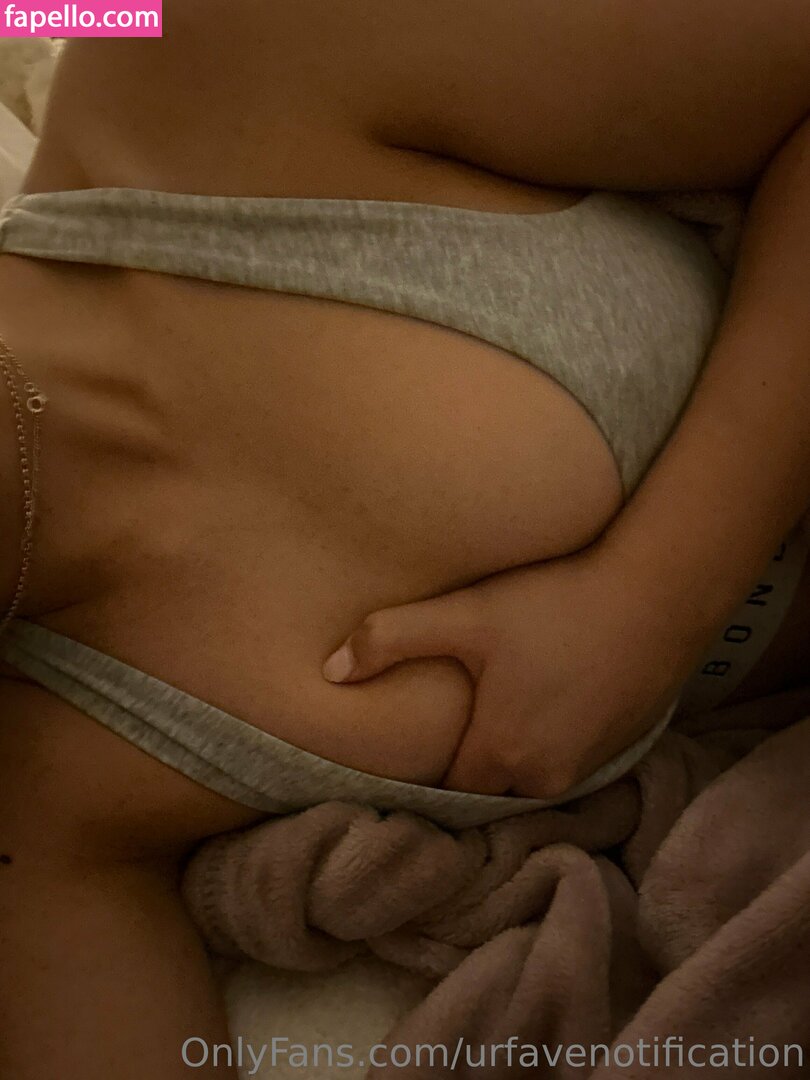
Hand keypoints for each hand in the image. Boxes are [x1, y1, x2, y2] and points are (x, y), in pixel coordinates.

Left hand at [321, 541, 695, 797]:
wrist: (659, 592)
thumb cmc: (557, 604)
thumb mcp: (468, 615)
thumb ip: (392, 639)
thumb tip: (327, 672)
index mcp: (502, 755)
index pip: (446, 786)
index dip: (427, 763)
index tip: (413, 741)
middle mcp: (546, 776)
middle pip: (489, 783)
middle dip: (469, 758)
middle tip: (452, 717)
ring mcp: (590, 765)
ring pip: (530, 771)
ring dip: (512, 748)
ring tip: (497, 705)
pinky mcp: (621, 746)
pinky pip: (567, 757)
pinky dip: (551, 737)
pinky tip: (546, 696)